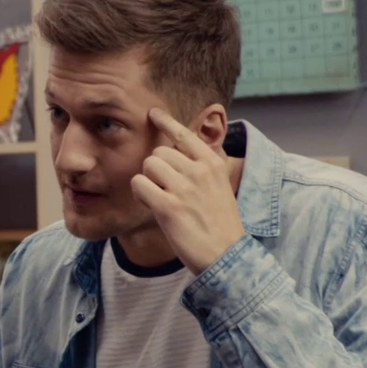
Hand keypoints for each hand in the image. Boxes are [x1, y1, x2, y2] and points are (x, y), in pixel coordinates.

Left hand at [130, 109, 244, 273]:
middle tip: (164, 189)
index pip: (185, 134)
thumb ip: (201, 168)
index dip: (166, 121)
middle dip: (156, 168)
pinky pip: (140, 184)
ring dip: (148, 180)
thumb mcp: (219, 186)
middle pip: (159, 152)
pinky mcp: (168, 206)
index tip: (154, 113)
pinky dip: (140, 193)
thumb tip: (177, 152)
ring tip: (159, 198)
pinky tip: (151, 204)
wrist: (226, 254)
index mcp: (213, 163)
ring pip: (148, 165)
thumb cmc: (219, 223)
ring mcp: (184, 187)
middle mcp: (199, 170)